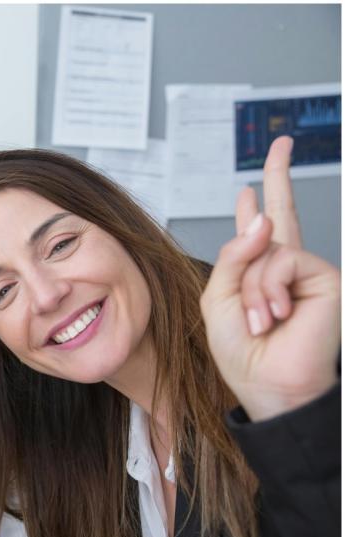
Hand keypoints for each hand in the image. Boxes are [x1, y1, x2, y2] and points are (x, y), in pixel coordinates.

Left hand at [200, 136, 340, 421]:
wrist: (269, 385)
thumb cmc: (243, 352)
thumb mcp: (220, 300)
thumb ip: (234, 256)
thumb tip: (263, 215)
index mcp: (256, 274)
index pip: (257, 235)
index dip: (255, 207)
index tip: (250, 183)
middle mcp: (284, 268)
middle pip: (282, 214)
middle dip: (280, 176)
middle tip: (280, 141)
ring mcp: (307, 271)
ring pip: (266, 250)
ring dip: (253, 289)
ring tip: (261, 320)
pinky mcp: (326, 277)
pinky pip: (282, 260)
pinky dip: (269, 288)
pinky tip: (277, 314)